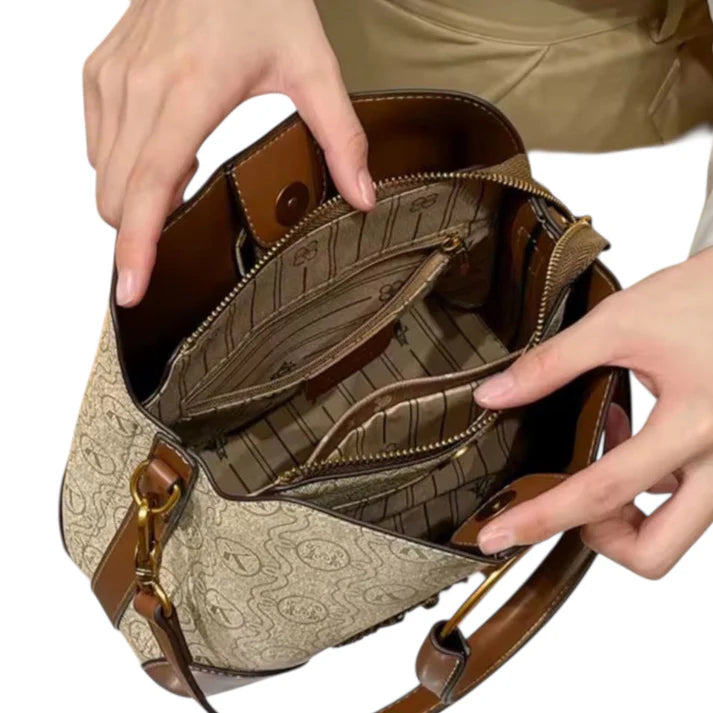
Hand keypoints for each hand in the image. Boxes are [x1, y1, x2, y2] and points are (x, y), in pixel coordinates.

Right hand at [83, 0, 374, 306]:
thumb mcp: (313, 67)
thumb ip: (342, 137)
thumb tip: (362, 196)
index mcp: (190, 94)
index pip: (151, 188)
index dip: (137, 247)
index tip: (132, 289)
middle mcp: (140, 90)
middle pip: (118, 197)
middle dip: (140, 233)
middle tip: (180, 233)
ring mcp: (114, 80)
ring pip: (103, 175)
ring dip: (137, 198)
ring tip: (185, 178)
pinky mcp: (101, 72)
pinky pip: (97, 144)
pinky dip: (126, 165)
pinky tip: (166, 149)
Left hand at [474, 248, 712, 577]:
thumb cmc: (706, 298)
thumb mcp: (621, 322)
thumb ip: (553, 363)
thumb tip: (495, 395)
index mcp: (692, 427)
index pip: (603, 492)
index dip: (543, 518)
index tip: (500, 534)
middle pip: (655, 551)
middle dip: (600, 537)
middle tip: (567, 499)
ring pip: (675, 531)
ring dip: (626, 509)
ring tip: (603, 446)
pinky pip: (689, 500)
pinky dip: (649, 482)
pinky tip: (631, 434)